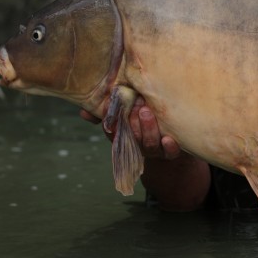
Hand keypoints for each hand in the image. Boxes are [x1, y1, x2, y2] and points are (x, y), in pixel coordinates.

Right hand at [82, 97, 209, 209]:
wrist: (174, 136)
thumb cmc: (146, 119)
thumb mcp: (128, 112)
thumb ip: (111, 108)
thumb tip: (83, 112)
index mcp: (125, 135)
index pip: (112, 131)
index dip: (110, 120)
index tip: (110, 104)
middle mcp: (139, 144)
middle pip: (131, 136)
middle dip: (131, 121)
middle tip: (135, 104)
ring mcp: (155, 149)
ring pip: (149, 143)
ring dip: (147, 128)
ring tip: (146, 111)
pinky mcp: (172, 151)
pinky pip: (170, 153)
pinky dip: (169, 147)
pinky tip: (169, 138)